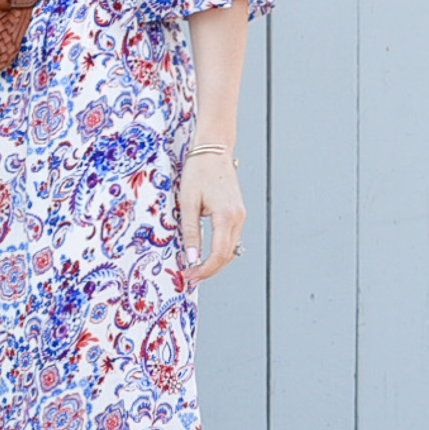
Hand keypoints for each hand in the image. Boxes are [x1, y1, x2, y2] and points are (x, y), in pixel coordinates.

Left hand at [178, 148, 243, 282]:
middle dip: (209, 270)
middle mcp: (238, 218)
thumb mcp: (188, 202)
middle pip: (227, 255)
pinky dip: (219, 250)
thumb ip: (191, 232)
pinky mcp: (237, 213)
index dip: (204, 270)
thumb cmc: (198, 172)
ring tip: (195, 270)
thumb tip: (191, 258)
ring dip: (214, 262)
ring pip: (230, 249)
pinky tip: (204, 254)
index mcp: (226, 216)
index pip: (218, 254)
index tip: (189, 277)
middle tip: (190, 279)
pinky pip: (230, 238)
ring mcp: (240, 215)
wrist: (213, 150)